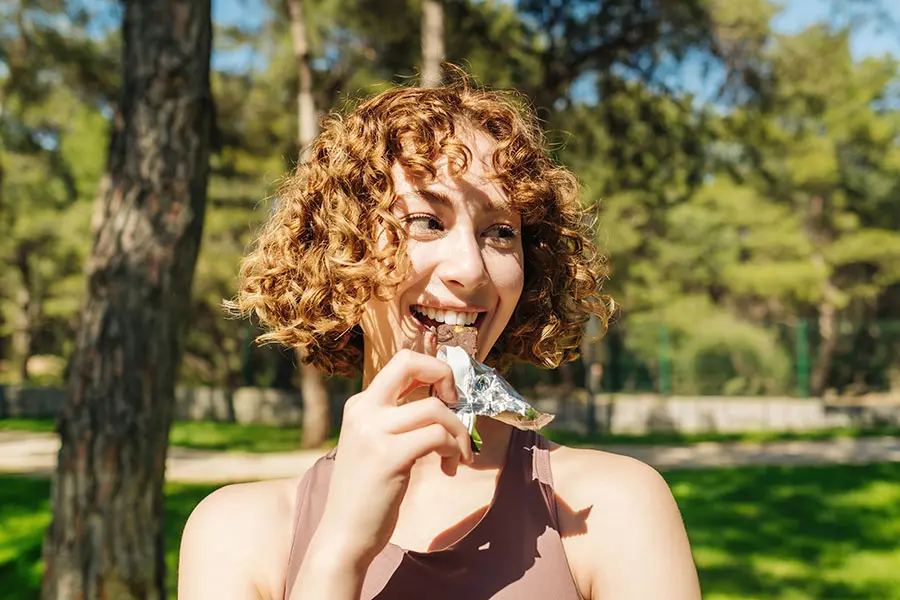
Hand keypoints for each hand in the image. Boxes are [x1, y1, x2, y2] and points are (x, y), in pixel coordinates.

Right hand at [311, 337, 473, 568]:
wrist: (344, 533)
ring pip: (435, 409)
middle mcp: (364, 410)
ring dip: (458, 432)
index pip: (402, 362)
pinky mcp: (389, 455)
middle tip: (457, 403)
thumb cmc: (367, 492)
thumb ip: (397, 418)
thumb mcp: (375, 443)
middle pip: (411, 364)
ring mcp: (374, 431)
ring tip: (458, 455)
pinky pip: (437, 436)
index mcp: (360, 404)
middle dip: (446, 375)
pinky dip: (453, 450)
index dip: (433, 368)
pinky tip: (450, 468)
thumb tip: (441, 398)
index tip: (447, 395)